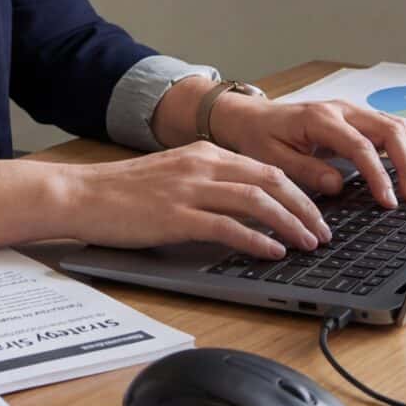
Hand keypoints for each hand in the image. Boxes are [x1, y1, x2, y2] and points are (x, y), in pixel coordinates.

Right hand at [61, 142, 331, 260]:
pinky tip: (272, 252)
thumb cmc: (122, 191)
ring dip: (290, 224)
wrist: (80, 193)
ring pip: (257, 201)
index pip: (267, 168)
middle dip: (305, 207)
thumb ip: (208, 182)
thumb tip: (245, 205)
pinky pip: (228, 227)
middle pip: (272, 180)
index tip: (316, 212)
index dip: (299, 191)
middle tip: (324, 231)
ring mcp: (190, 190)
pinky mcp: (176, 216)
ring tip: (309, 243)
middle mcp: (203, 165)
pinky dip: (257, 240)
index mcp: (205, 153)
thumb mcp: (173, 174)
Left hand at [213, 95, 405, 209]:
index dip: (379, 174)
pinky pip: (391, 130)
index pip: (361, 146)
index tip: (389, 200)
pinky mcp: (357, 120)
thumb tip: (337, 185)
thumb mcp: (273, 158)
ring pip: (396, 127)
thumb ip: (306, 171)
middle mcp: (342, 110)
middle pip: (389, 130)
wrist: (253, 117)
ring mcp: (352, 112)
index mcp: (320, 119)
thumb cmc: (261, 136)